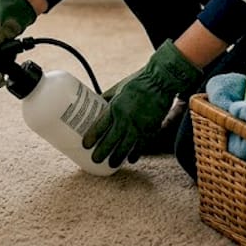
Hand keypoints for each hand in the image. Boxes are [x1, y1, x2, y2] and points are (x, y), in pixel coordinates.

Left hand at [82, 40, 201, 166]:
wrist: (160, 81)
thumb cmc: (138, 81)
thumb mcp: (118, 87)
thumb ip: (108, 98)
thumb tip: (95, 104)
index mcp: (115, 106)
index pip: (100, 126)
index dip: (92, 137)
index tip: (86, 145)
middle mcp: (126, 118)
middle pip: (111, 140)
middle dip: (102, 152)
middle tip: (96, 160)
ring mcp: (139, 125)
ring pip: (126, 146)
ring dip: (118, 157)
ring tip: (111, 164)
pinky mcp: (151, 128)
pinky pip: (142, 145)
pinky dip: (136, 153)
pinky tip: (131, 159)